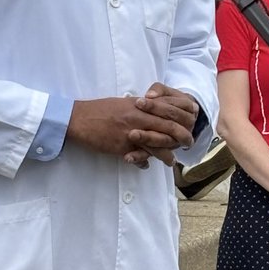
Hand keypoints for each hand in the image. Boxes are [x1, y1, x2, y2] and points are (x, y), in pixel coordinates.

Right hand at [69, 84, 197, 167]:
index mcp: (140, 105)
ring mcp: (131, 132)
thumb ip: (139, 108)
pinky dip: (145, 161)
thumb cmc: (100, 110)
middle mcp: (138, 117)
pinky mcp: (122, 146)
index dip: (181, 117)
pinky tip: (148, 165)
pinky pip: (139, 156)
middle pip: (169, 127)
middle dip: (182, 136)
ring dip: (167, 154)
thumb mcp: (123, 104)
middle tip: (188, 143)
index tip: (189, 123)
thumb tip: (150, 110)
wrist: (79, 118)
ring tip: (172, 161)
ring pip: (157, 144)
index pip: (168, 110)